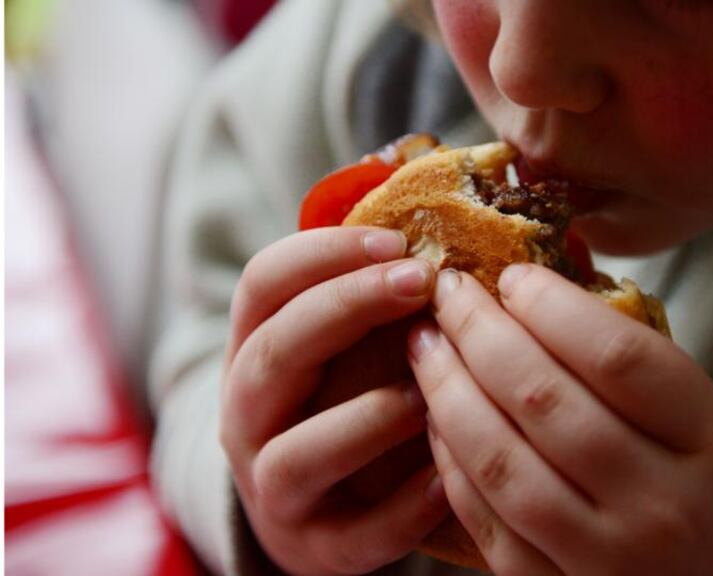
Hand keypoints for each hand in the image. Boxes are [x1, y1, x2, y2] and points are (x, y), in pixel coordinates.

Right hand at [221, 226, 448, 574]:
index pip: (263, 284)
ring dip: (367, 417)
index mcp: (255, 348)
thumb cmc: (343, 397)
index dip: (323, 253)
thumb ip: (373, 269)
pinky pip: (356, 533)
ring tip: (431, 392)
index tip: (397, 237)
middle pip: (276, 353)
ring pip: (299, 453)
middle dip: (347, 308)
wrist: (314, 508)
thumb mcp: (344, 334)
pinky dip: (405, 507)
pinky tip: (453, 475)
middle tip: (421, 281)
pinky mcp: (317, 546)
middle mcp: (248, 415)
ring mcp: (273, 486)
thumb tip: (419, 161)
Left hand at [407, 265, 712, 575]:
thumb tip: (543, 296)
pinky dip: (453, 467)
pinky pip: (490, 526)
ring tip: (427, 346)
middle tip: (450, 292)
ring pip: (503, 464)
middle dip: (480, 333)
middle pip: (544, 400)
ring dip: (448, 394)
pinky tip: (438, 421)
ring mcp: (608, 558)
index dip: (550, 306)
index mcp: (711, 442)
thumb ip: (642, 368)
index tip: (514, 277)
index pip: (616, 356)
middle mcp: (658, 503)